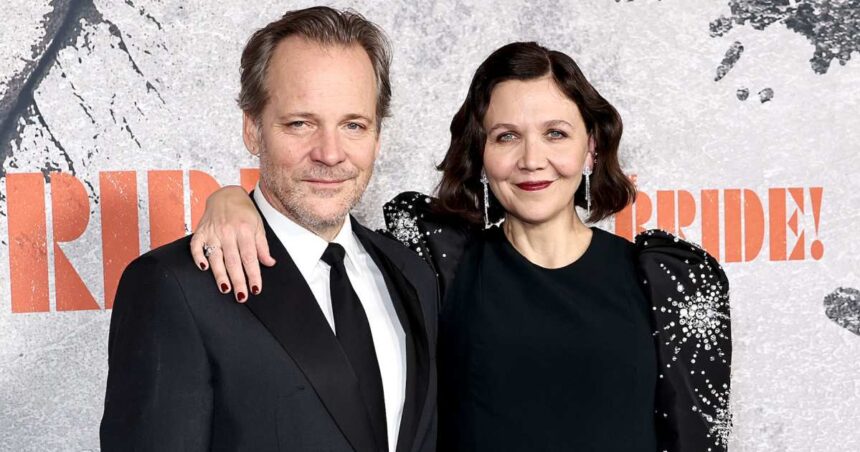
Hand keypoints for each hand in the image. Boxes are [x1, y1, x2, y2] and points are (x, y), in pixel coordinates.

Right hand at [189, 185, 274, 301]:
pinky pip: (196, 246)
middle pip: (233, 260)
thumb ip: (262, 246)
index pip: (250, 257)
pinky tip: (202, 268)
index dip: (253, 274)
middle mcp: (228, 231)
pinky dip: (198, 256)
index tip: (256, 289)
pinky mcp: (201, 231)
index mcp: (245, 230)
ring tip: (226, 289)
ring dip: (220, 274)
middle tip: (241, 297)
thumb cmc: (244, 212)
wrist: (226, 194)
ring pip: (216, 257)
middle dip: (238, 280)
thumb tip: (269, 263)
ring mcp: (213, 232)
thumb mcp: (258, 225)